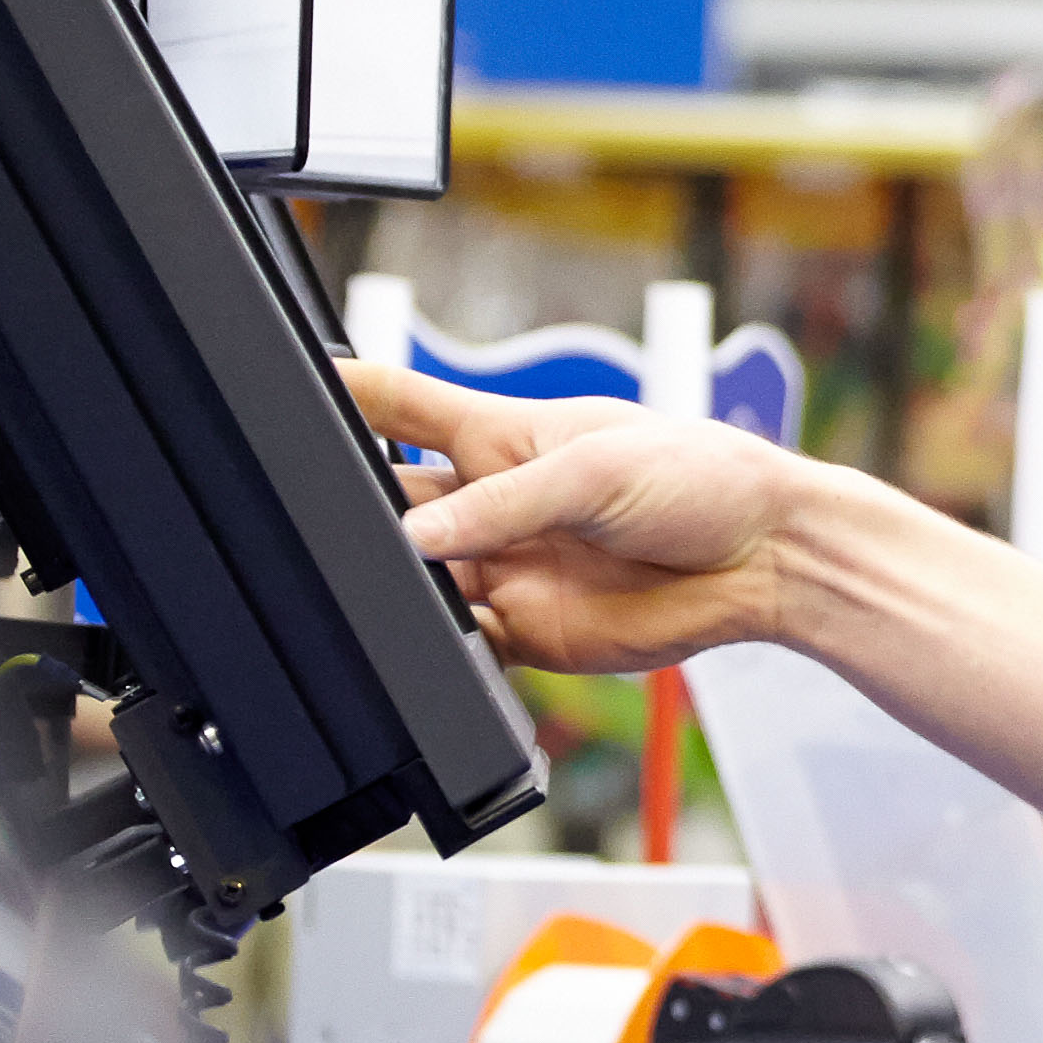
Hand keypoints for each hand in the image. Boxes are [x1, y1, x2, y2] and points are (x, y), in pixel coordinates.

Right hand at [341, 356, 822, 675]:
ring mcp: (500, 568)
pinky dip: (439, 650)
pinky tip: (435, 642)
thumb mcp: (596, 469)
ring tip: (391, 588)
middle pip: (383, 505)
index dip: (337, 396)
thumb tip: (420, 536)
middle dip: (352, 517)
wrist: (764, 557)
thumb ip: (504, 503)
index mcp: (496, 437)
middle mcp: (487, 504)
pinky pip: (460, 646)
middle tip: (331, 527)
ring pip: (411, 583)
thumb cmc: (700, 477)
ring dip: (395, 590)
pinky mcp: (524, 631)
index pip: (394, 406)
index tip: (277, 391)